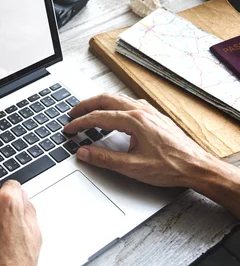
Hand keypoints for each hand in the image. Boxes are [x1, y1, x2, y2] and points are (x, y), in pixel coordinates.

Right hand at [63, 93, 216, 187]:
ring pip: (117, 99)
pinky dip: (113, 106)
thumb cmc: (170, 167)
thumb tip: (84, 152)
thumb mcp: (133, 167)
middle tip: (73, 114)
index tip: (69, 128)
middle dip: (86, 105)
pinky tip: (112, 114)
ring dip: (99, 103)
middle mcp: (141, 111)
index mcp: (134, 121)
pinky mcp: (154, 116)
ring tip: (88, 112)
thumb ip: (105, 159)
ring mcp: (149, 112)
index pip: (98, 117)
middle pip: (106, 99)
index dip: (80, 123)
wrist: (197, 166)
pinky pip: (128, 103)